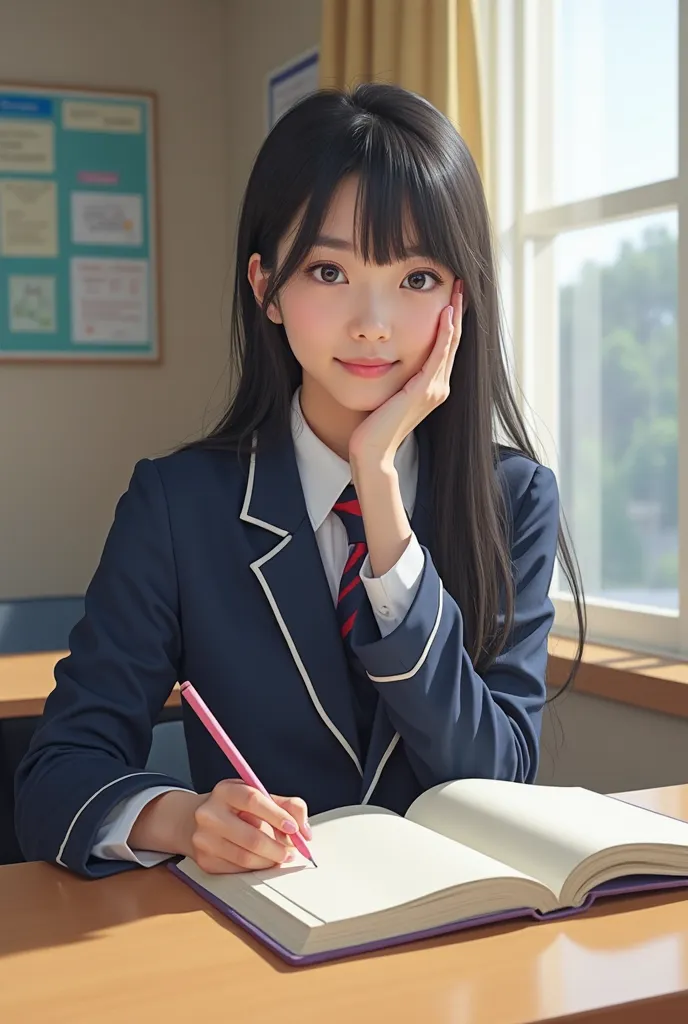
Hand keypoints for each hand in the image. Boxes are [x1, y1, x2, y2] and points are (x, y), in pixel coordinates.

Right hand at [190, 780, 310, 873]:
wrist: (196, 821)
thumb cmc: (235, 807)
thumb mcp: (259, 796)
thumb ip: (288, 806)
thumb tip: (304, 831)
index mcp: (225, 790)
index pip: (253, 800)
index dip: (277, 815)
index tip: (294, 829)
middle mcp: (209, 813)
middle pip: (251, 836)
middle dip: (278, 848)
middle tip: (292, 851)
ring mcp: (204, 839)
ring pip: (246, 857)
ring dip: (270, 861)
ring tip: (280, 856)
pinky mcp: (204, 861)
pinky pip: (237, 870)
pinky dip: (255, 868)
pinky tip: (262, 861)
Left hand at [348, 278, 463, 467]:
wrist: (372, 451)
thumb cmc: (374, 425)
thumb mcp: (388, 393)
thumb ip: (395, 376)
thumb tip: (384, 356)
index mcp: (432, 387)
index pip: (445, 346)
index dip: (450, 320)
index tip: (449, 295)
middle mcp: (438, 387)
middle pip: (453, 341)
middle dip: (456, 310)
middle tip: (459, 283)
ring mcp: (434, 390)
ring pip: (450, 344)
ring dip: (454, 315)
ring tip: (457, 289)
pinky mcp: (424, 391)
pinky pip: (439, 356)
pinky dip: (444, 335)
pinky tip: (446, 314)